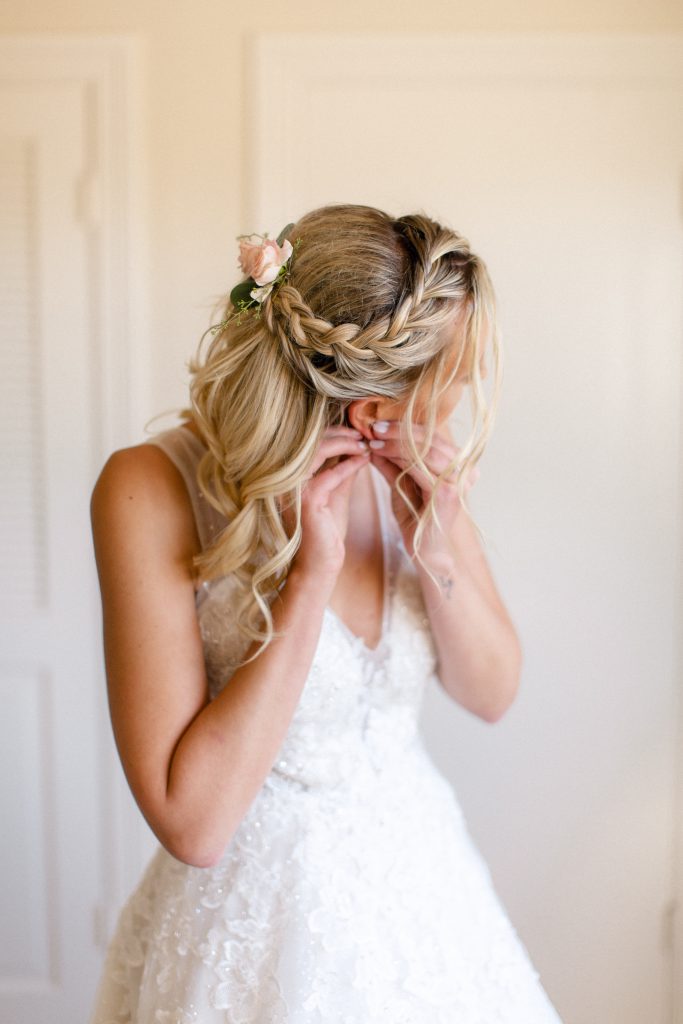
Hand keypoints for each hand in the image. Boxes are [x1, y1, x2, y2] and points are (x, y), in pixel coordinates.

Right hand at [284, 426, 369, 581]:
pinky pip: (331, 474)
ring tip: (364, 444)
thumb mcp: (336, 492)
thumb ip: (342, 469)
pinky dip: (350, 465)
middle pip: (311, 440)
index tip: (357, 430)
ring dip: (345, 444)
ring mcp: (292, 488)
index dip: (334, 432)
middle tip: (364, 433)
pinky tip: (364, 460)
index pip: (308, 441)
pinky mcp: (306, 500)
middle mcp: (285, 478)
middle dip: (340, 433)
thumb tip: (357, 445)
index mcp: (289, 475)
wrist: (320, 564)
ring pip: (318, 451)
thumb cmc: (326, 531)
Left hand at [368, 420, 479, 559]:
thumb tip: (373, 436)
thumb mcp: (401, 481)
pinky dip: (396, 457)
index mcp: (461, 464)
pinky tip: (376, 453)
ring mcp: (460, 481)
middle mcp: (467, 470)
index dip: (406, 427)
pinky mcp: (448, 493)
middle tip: (374, 426)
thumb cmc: (414, 516)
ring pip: (425, 450)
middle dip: (399, 431)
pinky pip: (419, 467)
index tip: (379, 422)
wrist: (423, 550)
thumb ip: (392, 460)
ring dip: (394, 442)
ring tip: (372, 438)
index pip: (433, 437)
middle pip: (431, 440)